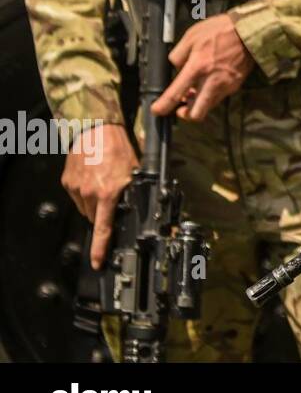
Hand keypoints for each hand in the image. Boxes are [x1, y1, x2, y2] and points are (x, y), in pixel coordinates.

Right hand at [63, 123, 137, 268]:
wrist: (95, 129)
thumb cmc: (118, 147)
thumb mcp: (135, 170)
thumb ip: (134, 190)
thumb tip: (142, 206)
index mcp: (109, 193)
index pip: (103, 228)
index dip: (100, 248)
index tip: (97, 262)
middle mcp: (90, 193)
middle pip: (95, 218)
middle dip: (104, 214)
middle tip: (112, 200)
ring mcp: (76, 189)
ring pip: (86, 208)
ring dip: (95, 203)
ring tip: (103, 184)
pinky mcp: (68, 182)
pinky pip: (77, 196)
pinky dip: (85, 193)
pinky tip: (93, 179)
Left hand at [152, 13, 255, 121]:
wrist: (250, 30)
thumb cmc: (220, 30)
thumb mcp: (191, 36)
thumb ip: (178, 54)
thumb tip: (176, 68)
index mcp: (197, 67)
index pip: (175, 94)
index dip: (163, 106)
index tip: (157, 110)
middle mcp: (211, 81)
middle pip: (196, 113)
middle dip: (186, 114)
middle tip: (181, 108)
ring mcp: (226, 85)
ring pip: (209, 106)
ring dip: (199, 103)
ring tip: (194, 91)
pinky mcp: (236, 84)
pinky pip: (219, 96)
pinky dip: (211, 94)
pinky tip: (209, 82)